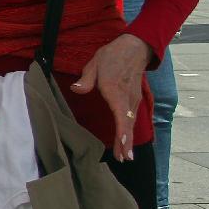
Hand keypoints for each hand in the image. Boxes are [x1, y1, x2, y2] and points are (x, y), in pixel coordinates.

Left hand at [70, 33, 148, 160]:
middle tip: (124, 159)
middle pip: (127, 123)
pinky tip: (125, 142)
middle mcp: (127, 98)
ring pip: (130, 123)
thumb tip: (75, 88)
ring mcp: (132, 100)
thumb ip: (86, 79)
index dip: (122, 130)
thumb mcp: (94, 64)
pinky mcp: (133, 100)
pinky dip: (128, 131)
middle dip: (126, 142)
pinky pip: (130, 118)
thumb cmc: (111, 57)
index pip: (121, 114)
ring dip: (128, 140)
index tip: (123, 144)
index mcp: (115, 90)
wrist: (133, 49)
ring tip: (124, 156)